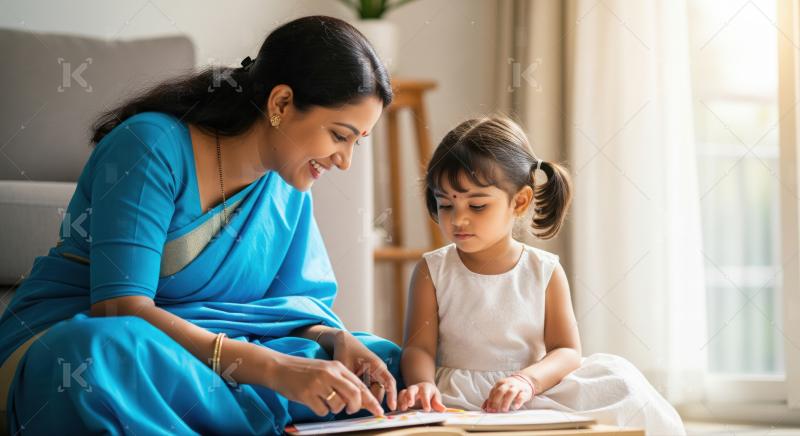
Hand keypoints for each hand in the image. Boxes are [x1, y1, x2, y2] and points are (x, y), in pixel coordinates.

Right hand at [264, 352, 383, 416]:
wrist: (279, 367)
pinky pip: (323, 411)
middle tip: (351, 411)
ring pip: (338, 405)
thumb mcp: (325, 369)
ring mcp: (318, 384)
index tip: (379, 412)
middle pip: (354, 395)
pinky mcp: (307, 394)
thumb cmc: (303, 371)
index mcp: (337, 367)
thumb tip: (359, 399)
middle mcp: (329, 374)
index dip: (371, 400)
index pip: (360, 385)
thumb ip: (341, 380)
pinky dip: (321, 410)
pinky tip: (314, 402)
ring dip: (335, 409)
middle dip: (356, 407)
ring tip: (324, 401)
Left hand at [330, 330, 397, 410]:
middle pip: (379, 392)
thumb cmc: (346, 351)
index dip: (392, 396)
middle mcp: (379, 370)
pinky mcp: (369, 377)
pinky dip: (361, 393)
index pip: (390, 383)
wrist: (343, 341)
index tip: (392, 407)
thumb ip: (353, 384)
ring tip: (349, 395)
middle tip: (353, 404)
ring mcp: (375, 374)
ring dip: (364, 397)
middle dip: (370, 400)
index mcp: (378, 366)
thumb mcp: (347, 368)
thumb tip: (356, 402)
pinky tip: (350, 391)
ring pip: (372, 392)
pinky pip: (368, 389)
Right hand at [397, 381, 446, 411]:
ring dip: (402, 401)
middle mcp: (415, 388)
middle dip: (410, 396)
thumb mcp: (436, 397)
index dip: (426, 401)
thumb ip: (438, 403)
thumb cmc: (431, 394)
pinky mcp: (402, 397)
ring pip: (403, 393)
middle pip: (411, 389)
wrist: (423, 389)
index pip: (425, 393)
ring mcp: (407, 392)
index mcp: (425, 388)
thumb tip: (443, 409)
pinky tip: (397, 411)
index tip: (427, 409)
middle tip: (410, 404)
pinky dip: (397, 404)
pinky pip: (398, 398)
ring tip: (402, 409)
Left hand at [482, 374, 534, 412]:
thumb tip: (484, 408)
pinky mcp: (525, 392)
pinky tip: (516, 407)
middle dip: (496, 401)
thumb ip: (492, 398)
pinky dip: (518, 401)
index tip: (489, 410)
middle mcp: (508, 384)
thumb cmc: (510, 388)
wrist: (524, 381)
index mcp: (500, 384)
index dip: (490, 402)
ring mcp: (516, 387)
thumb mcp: (500, 391)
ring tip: (503, 410)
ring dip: (506, 401)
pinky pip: (522, 396)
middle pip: (500, 391)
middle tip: (494, 411)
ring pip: (510, 393)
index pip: (493, 392)